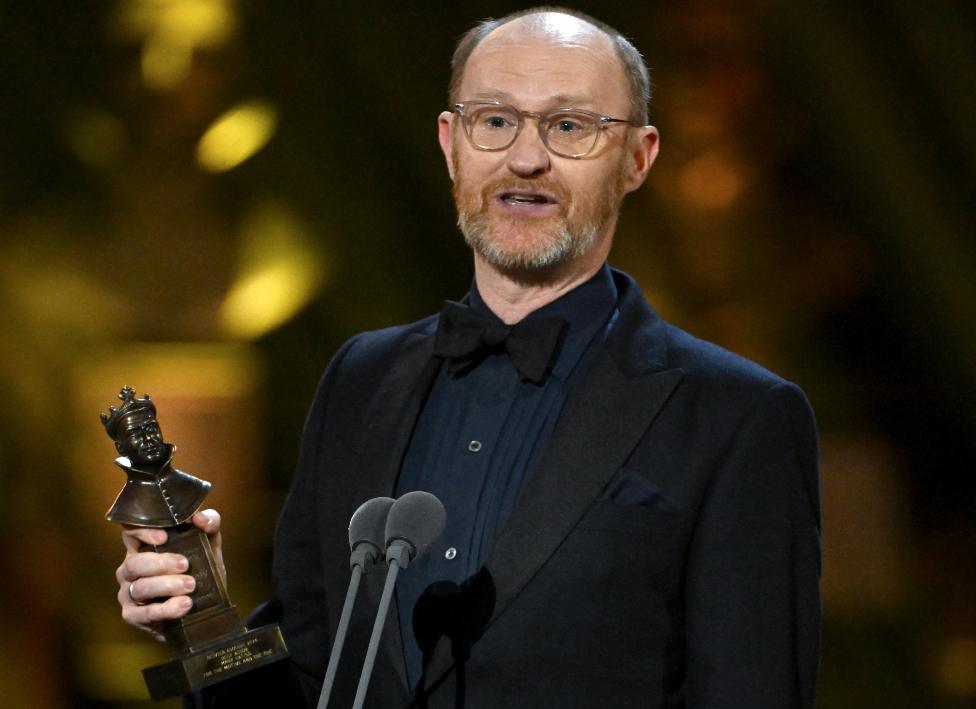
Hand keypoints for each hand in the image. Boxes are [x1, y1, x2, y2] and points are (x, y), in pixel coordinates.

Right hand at [115, 509, 224, 639]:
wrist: (203, 610)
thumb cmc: (200, 572)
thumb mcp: (209, 547)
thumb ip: (209, 526)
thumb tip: (200, 518)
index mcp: (143, 548)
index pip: (130, 533)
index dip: (142, 532)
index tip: (164, 536)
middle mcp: (130, 570)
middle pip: (133, 562)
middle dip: (160, 563)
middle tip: (185, 565)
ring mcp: (128, 594)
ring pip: (140, 588)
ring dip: (166, 586)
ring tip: (191, 586)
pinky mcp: (133, 616)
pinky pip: (145, 613)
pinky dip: (166, 609)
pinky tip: (184, 604)